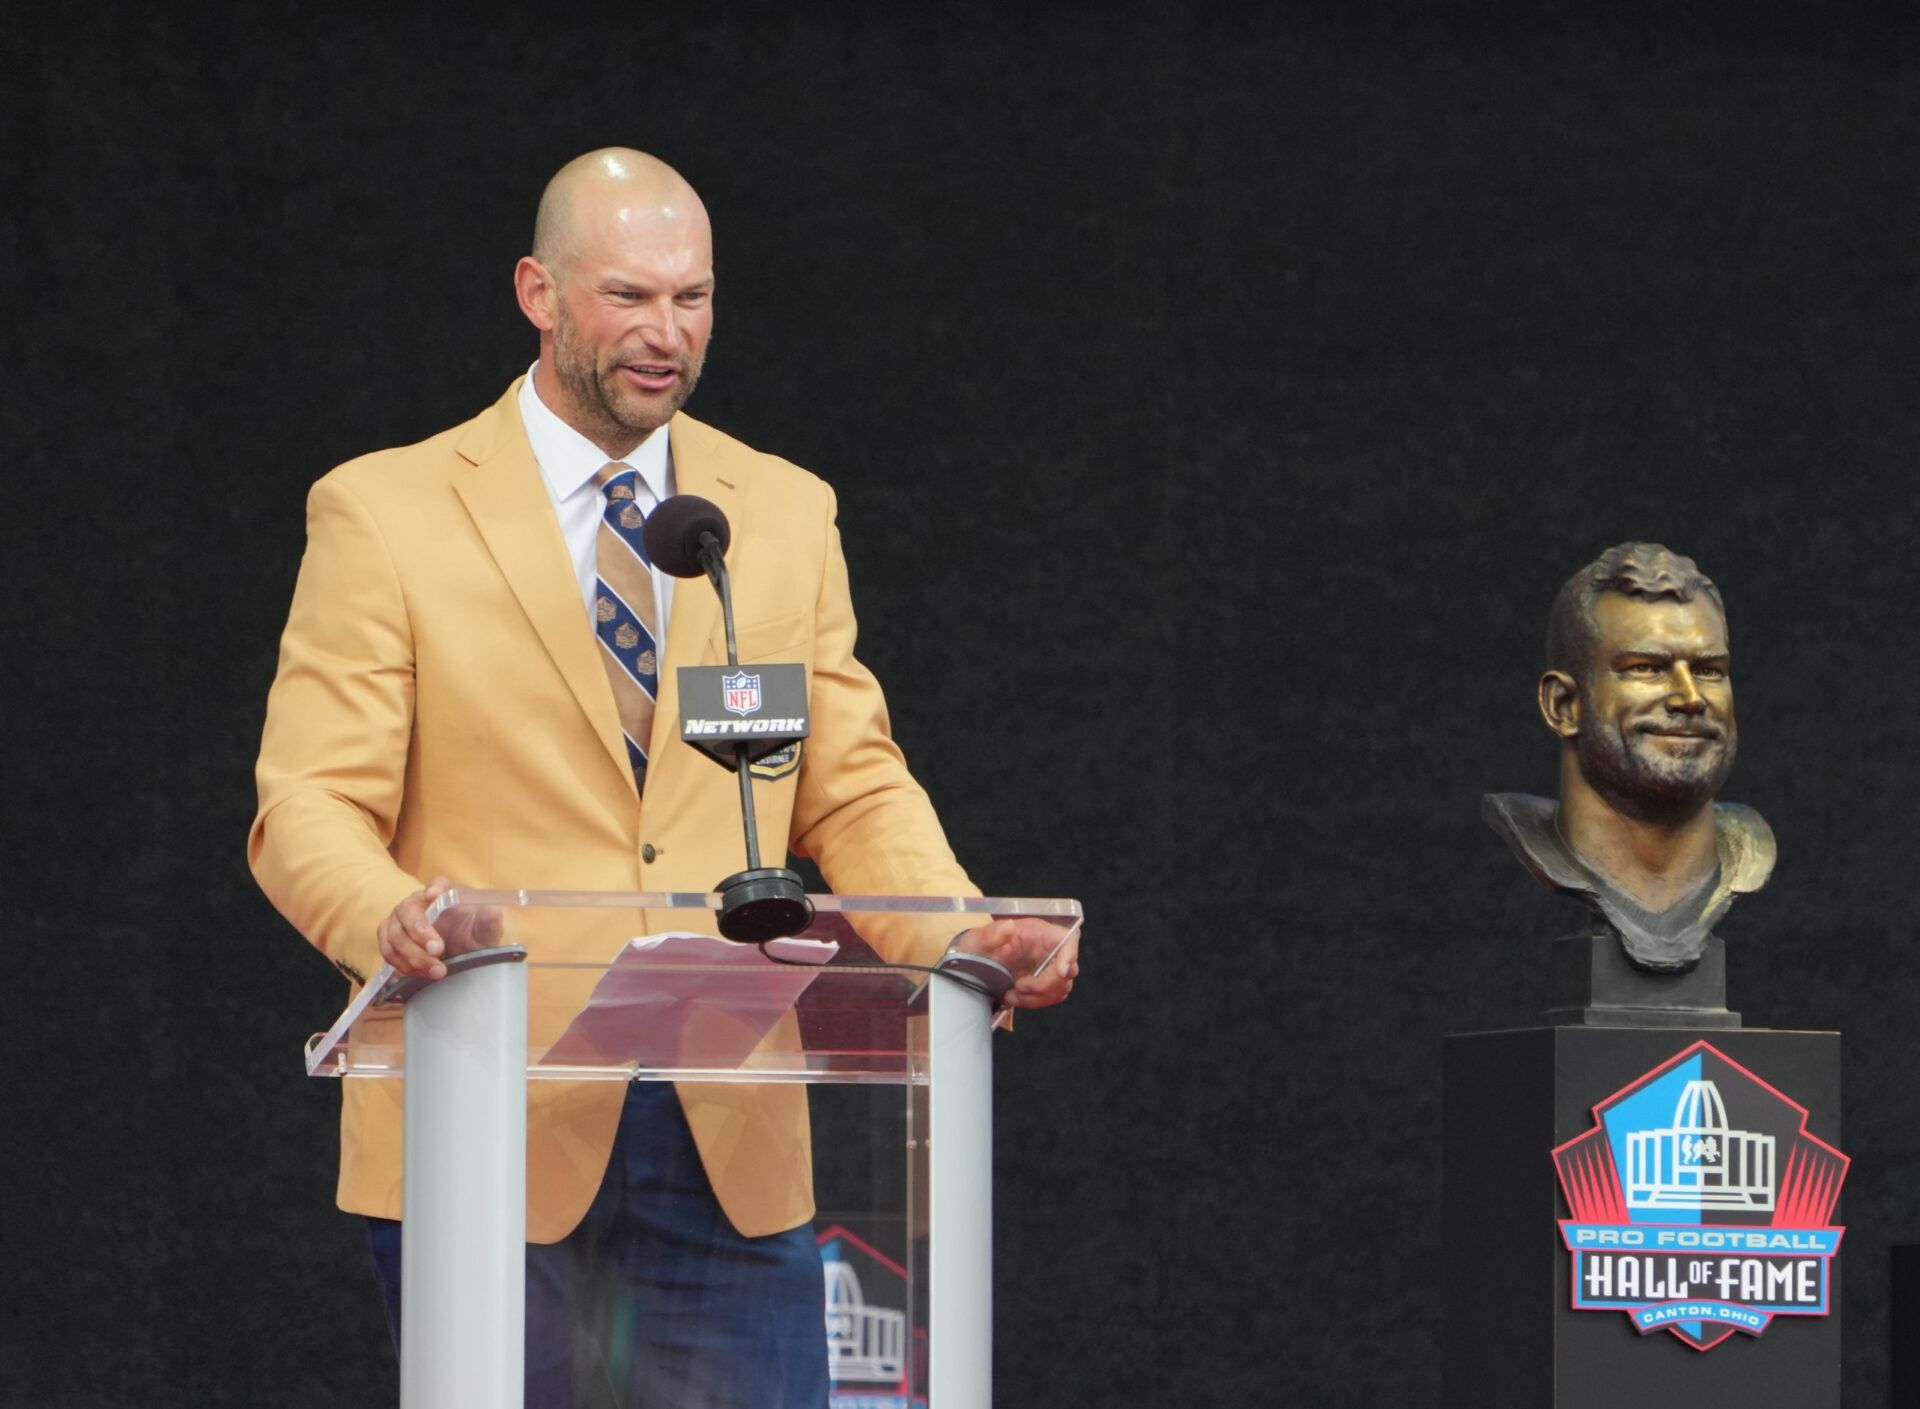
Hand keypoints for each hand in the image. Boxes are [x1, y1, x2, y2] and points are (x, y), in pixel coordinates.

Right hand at [374, 877, 500, 979]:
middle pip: (407, 910)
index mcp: (444, 893)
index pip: (438, 883)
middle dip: (419, 931)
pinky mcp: (391, 940)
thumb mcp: (485, 931)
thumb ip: (489, 921)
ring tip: (436, 971)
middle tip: (437, 950)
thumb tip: (493, 911)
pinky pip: (387, 951)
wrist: (459, 953)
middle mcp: (417, 902)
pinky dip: (402, 964)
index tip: (433, 896)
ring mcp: (400, 921)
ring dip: (412, 955)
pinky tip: (420, 973)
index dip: (434, 888)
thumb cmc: (471, 935)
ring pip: (394, 934)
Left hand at [952, 918, 1079, 1009]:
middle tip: (1019, 987)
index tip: (1060, 972)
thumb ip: (992, 934)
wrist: (975, 961)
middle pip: (1068, 970)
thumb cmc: (980, 945)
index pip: (1068, 939)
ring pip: (1061, 987)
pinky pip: (1051, 997)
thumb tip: (1008, 927)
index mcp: (1040, 932)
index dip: (1070, 955)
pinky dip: (1034, 1002)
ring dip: (1038, 997)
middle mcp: (1050, 949)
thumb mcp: (980, 938)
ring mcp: (1049, 967)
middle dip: (1045, 985)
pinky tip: (1015, 999)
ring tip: (1011, 996)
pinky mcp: (1044, 983)